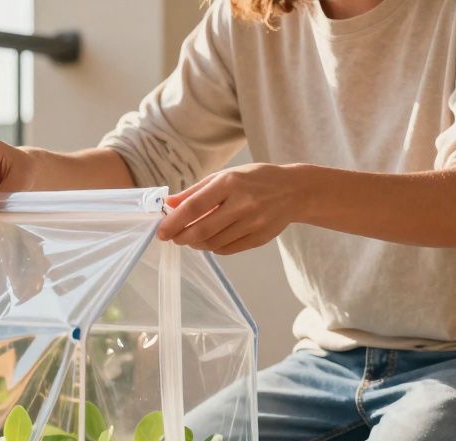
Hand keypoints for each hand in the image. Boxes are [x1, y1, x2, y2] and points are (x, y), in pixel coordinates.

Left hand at [156, 163, 307, 254]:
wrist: (294, 191)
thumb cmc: (254, 180)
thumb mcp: (225, 176)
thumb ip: (195, 191)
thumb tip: (169, 203)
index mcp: (230, 183)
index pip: (194, 207)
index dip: (174, 222)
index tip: (161, 231)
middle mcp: (242, 203)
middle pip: (202, 230)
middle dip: (182, 237)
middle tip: (173, 237)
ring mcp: (253, 223)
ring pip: (213, 243)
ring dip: (196, 243)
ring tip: (191, 237)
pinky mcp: (260, 238)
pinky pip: (227, 249)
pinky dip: (213, 247)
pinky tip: (210, 240)